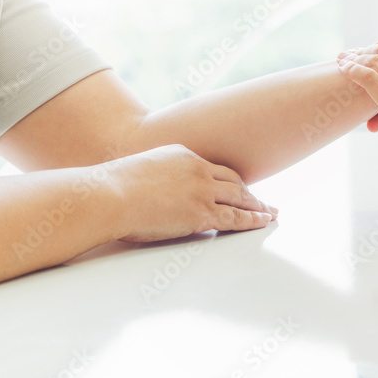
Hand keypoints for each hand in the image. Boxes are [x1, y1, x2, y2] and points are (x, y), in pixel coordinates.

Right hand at [110, 145, 277, 242]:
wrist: (108, 194)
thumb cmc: (111, 188)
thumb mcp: (138, 171)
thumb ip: (154, 176)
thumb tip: (151, 189)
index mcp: (183, 155)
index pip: (214, 169)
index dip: (228, 181)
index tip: (238, 187)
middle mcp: (198, 169)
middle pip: (233, 181)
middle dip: (250, 193)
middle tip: (263, 201)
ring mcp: (202, 190)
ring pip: (239, 197)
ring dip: (257, 206)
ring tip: (269, 213)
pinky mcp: (201, 212)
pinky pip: (235, 217)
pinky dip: (252, 219)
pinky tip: (263, 222)